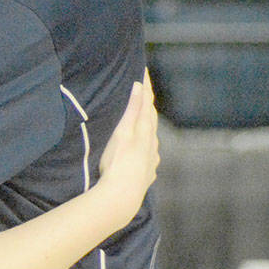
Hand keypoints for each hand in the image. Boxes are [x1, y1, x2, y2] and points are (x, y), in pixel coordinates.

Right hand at [95, 71, 159, 225]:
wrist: (121, 198)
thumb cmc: (117, 164)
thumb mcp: (121, 134)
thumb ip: (131, 111)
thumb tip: (139, 87)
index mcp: (145, 132)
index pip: (147, 104)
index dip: (146, 88)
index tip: (144, 70)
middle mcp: (151, 145)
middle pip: (151, 119)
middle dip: (147, 104)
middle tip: (143, 90)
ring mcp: (150, 160)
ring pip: (151, 138)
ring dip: (147, 125)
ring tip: (142, 118)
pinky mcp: (146, 174)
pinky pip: (149, 155)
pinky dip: (146, 146)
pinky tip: (143, 151)